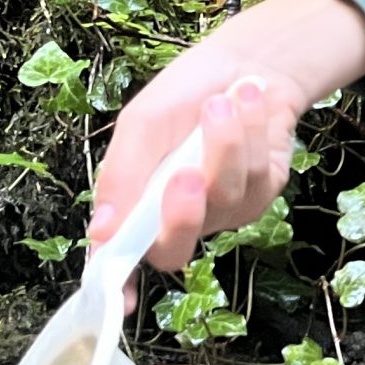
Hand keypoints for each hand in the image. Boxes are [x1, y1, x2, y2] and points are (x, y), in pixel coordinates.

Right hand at [84, 0, 364, 308]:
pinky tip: (251, 108)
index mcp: (137, 206)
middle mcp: (180, 218)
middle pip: (175, 249)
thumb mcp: (141, 125)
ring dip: (227, 144)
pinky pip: (260, 181)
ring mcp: (224, 211)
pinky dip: (255, 137)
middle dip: (183, 212)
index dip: (120, 287)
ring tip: (225, 100)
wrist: (245, 64)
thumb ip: (121, 176)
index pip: (123, 261)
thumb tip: (100, 233)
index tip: (123, 301)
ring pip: (225, 200)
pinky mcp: (264, 195)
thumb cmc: (183, 95)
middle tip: (187, 171)